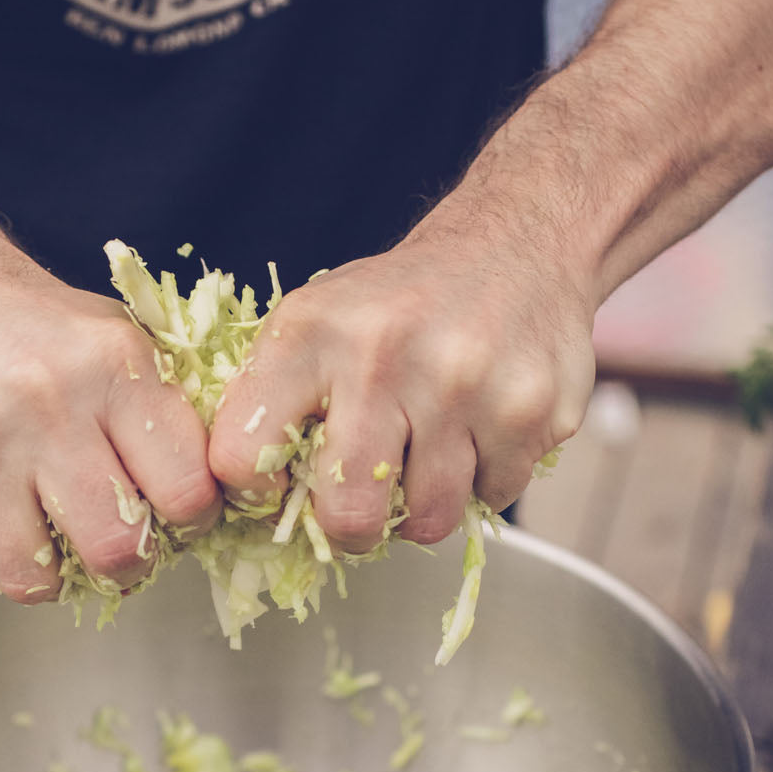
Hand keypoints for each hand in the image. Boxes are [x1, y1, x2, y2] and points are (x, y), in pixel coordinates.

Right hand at [0, 256, 220, 600]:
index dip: (193, 521)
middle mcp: (44, 407)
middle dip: (128, 568)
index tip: (181, 518)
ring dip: (50, 579)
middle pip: (113, 549)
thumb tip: (219, 513)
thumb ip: (171, 421)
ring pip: (29, 577)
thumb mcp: (125, 348)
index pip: (185, 491)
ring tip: (54, 548)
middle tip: (123, 555)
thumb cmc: (49, 338)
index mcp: (114, 372)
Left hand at [207, 220, 593, 552]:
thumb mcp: (318, 322)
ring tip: (427, 458)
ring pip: (429, 519)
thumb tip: (252, 511)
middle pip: (349, 513)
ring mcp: (464, 386)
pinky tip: (480, 430)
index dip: (256, 496)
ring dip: (424, 506)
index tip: (277, 492)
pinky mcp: (530, 411)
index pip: (243, 458)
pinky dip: (484, 480)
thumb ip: (277, 404)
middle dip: (352, 528)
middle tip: (361, 506)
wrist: (518, 244)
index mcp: (310, 333)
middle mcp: (383, 357)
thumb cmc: (402, 301)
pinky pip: (494, 496)